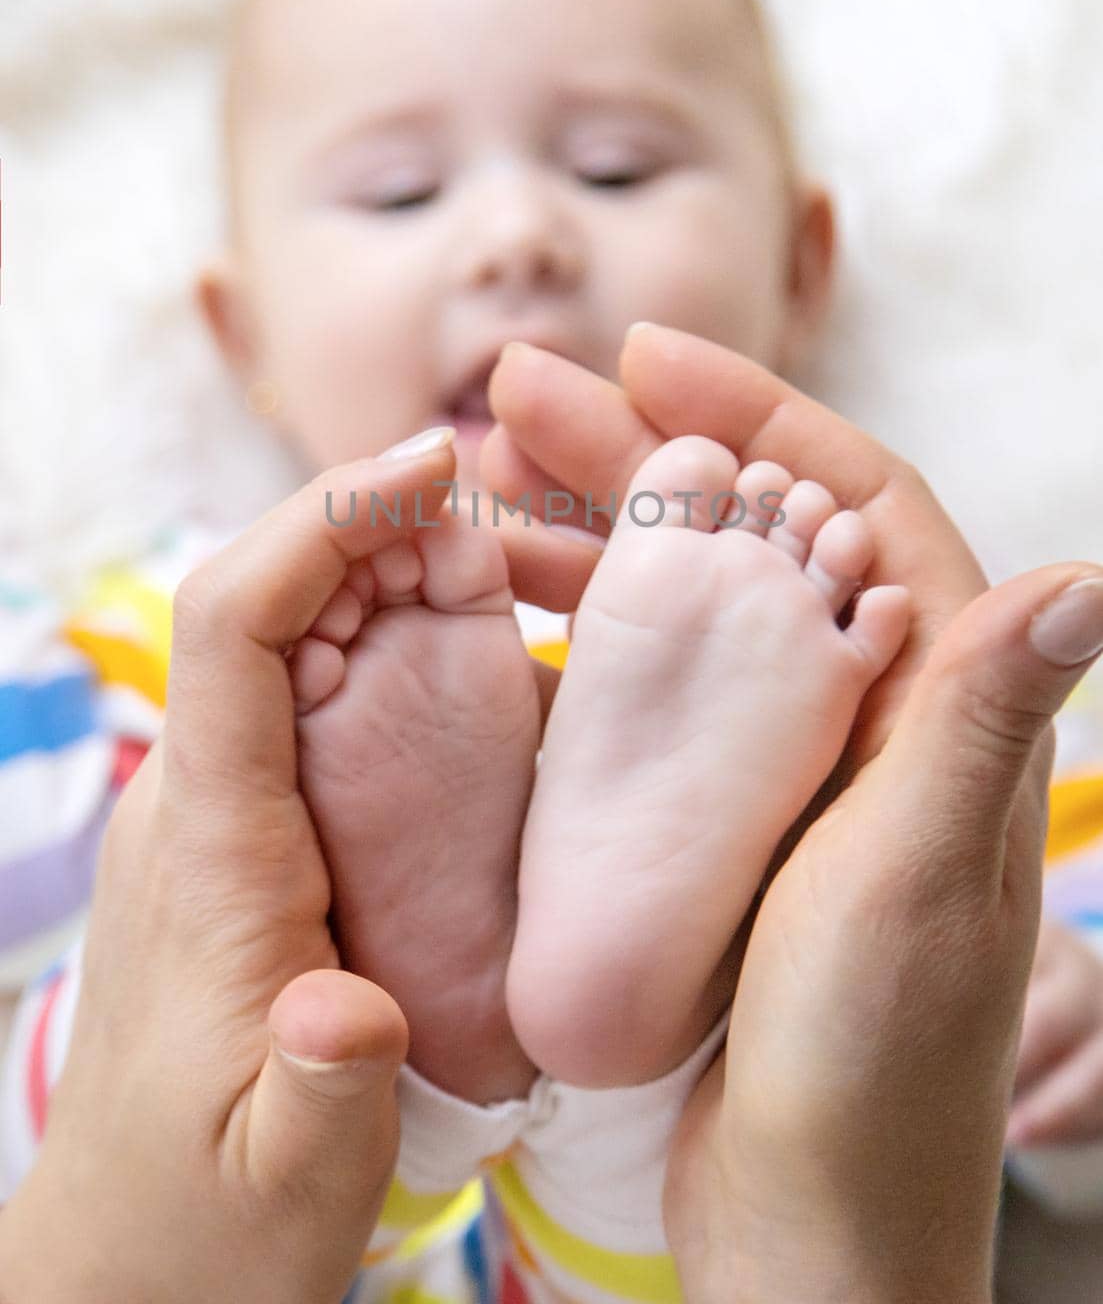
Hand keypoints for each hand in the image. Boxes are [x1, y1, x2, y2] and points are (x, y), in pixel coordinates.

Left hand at [0, 432, 458, 1303]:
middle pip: (269, 599)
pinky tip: (471, 649)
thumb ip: (319, 1093)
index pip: (233, 628)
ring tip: (521, 569)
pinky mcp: (252, 833)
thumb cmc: (211, 1220)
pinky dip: (386, 637)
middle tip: (527, 519)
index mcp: (213, 853)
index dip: (321, 525)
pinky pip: (307, 692)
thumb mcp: (289, 1180)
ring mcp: (221, 811)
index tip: (427, 465)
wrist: (134, 1258)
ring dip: (391, 574)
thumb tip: (345, 1012)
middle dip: (382, 524)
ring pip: (291, 636)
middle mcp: (201, 800)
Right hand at [482, 326, 1102, 1302]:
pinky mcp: (717, 819)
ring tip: (483, 489)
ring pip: (690, 605)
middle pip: (753, 533)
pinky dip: (582, 640)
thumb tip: (1090, 576)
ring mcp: (784, 765)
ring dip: (596, 538)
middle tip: (517, 397)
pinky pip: (650, 693)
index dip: (758, 414)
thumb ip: (981, 720)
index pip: (859, 502)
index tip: (644, 354)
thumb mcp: (914, 878)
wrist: (808, 1228)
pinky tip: (503, 614)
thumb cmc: (873, 1065)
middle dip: (640, 454)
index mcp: (938, 704)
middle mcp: (867, 713)